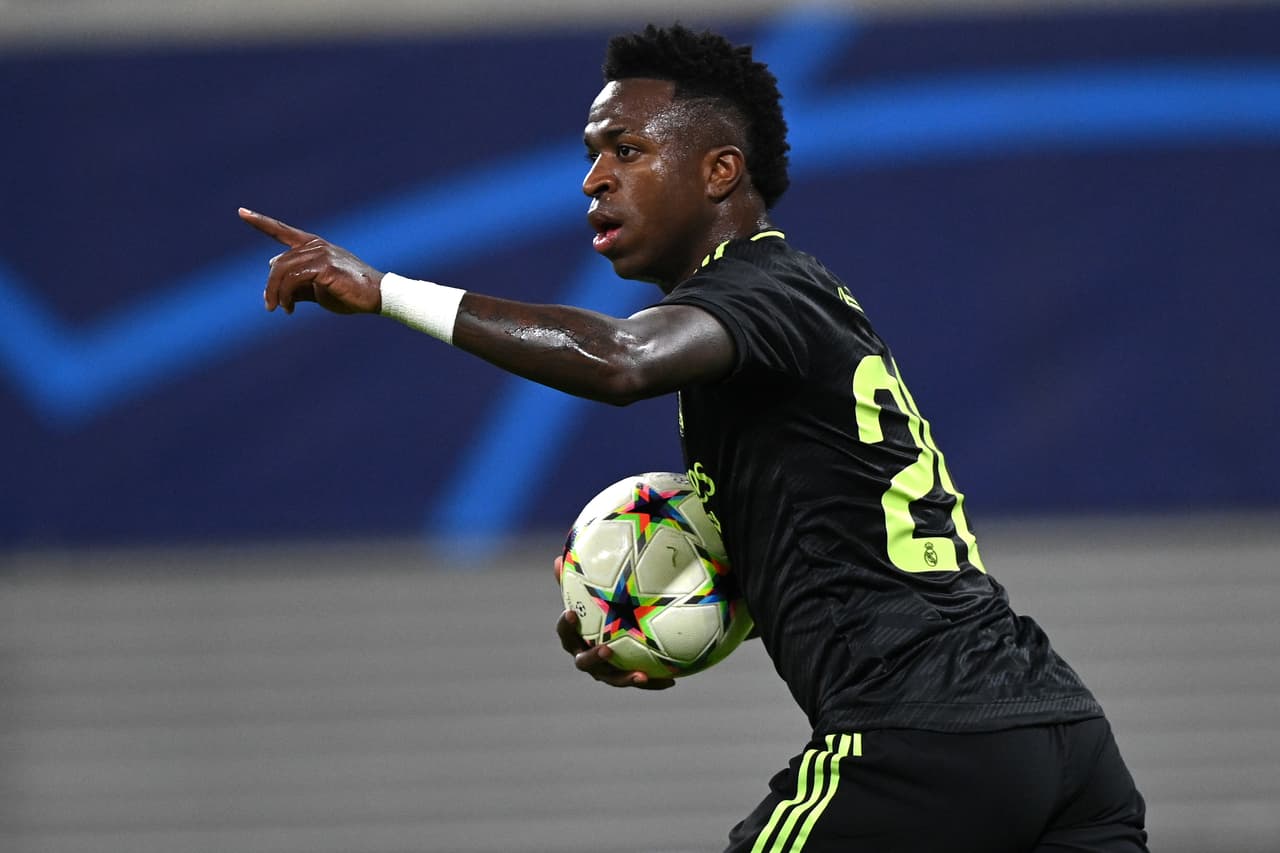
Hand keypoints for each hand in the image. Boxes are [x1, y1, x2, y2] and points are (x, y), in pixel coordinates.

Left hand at [239, 208, 383, 314]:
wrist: (378, 297)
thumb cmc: (350, 293)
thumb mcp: (318, 290)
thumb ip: (297, 286)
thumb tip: (272, 287)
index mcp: (313, 246)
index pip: (282, 231)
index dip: (261, 222)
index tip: (241, 212)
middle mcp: (315, 245)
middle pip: (278, 263)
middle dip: (270, 287)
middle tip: (270, 307)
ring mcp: (320, 253)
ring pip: (282, 271)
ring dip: (276, 293)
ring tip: (280, 310)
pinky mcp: (325, 266)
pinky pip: (294, 279)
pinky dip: (286, 296)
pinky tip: (290, 309)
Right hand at [553, 556, 674, 690]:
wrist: (612, 634)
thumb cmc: (596, 609)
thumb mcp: (587, 594)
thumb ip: (575, 580)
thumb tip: (558, 557)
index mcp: (574, 638)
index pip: (565, 633)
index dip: (566, 625)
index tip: (571, 612)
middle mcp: (585, 657)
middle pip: (584, 662)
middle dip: (594, 658)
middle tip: (606, 649)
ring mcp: (604, 671)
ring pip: (611, 678)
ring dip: (625, 678)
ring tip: (641, 676)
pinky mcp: (623, 676)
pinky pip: (636, 681)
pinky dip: (653, 682)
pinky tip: (671, 682)